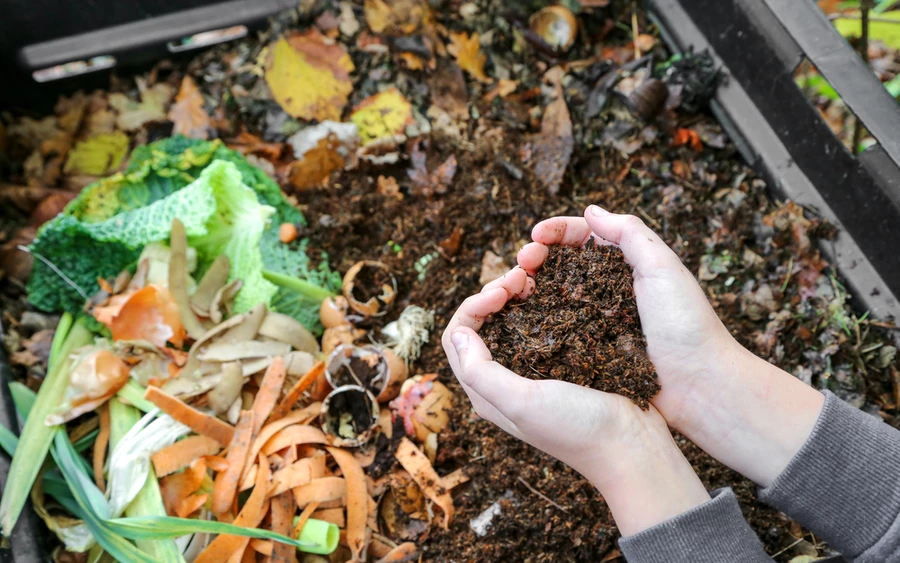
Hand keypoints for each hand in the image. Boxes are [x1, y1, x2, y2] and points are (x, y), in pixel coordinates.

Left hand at [441, 268, 710, 534]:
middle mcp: (505, 381)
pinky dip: (542, 304)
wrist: (632, 446)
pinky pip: (542, 325)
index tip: (502, 291)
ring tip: (535, 277)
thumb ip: (482, 372)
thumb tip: (459, 333)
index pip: (458, 338)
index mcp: (486, 393)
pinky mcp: (563, 363)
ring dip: (516, 295)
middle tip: (521, 276)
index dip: (473, 306)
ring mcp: (535, 371)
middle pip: (482, 325)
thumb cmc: (577, 428)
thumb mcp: (522, 402)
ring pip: (511, 321)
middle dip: (494, 294)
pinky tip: (557, 291)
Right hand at [519, 205, 823, 485]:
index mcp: (628, 265)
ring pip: (554, 294)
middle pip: (562, 263)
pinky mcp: (590, 350)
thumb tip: (591, 210)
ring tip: (514, 287)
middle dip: (537, 256)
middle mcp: (609, 289)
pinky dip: (537, 318)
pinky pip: (557, 329)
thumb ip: (630, 233)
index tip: (535, 235)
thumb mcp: (663, 267)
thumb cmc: (686, 325)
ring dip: (531, 285)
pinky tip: (522, 316)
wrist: (699, 386)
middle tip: (521, 262)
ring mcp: (597, 320)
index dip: (556, 232)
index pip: (584, 236)